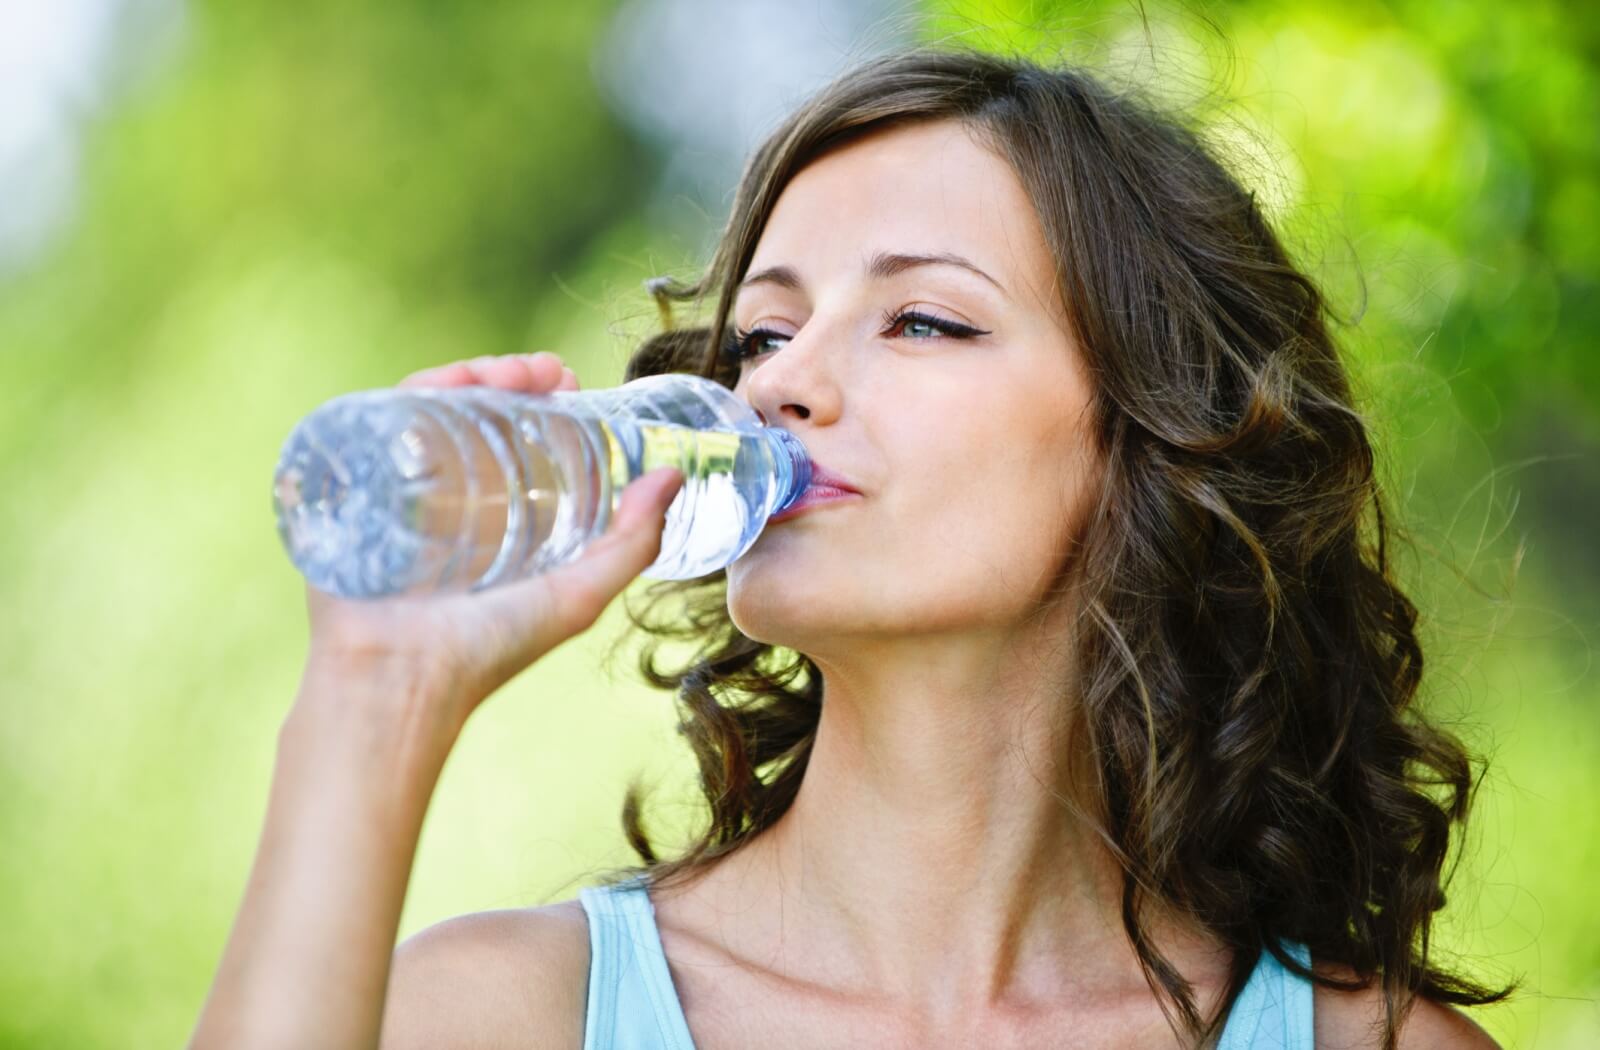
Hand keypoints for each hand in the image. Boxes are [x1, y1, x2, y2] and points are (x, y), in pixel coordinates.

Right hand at [299, 352, 682, 728]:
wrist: (398, 680)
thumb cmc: (488, 650)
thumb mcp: (578, 594)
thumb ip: (631, 542)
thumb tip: (673, 475)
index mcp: (491, 518)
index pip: (514, 437)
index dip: (542, 401)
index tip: (570, 381)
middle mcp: (443, 497)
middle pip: (472, 413)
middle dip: (510, 378)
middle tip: (547, 371)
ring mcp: (394, 489)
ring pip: (430, 408)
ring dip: (471, 375)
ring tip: (510, 371)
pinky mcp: (352, 487)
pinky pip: (377, 423)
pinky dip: (414, 391)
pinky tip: (450, 381)